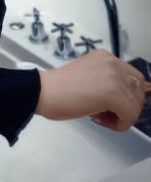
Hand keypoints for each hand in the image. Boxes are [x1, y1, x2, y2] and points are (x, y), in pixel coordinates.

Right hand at [35, 48, 150, 131]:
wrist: (43, 91)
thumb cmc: (59, 88)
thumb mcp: (89, 77)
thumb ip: (109, 81)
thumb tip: (137, 94)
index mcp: (106, 57)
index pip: (133, 79)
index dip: (124, 96)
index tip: (104, 103)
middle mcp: (113, 62)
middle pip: (138, 92)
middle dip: (125, 107)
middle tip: (101, 111)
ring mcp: (114, 76)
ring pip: (135, 106)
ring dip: (120, 116)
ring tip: (97, 115)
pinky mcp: (114, 93)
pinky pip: (130, 116)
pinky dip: (118, 124)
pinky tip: (96, 118)